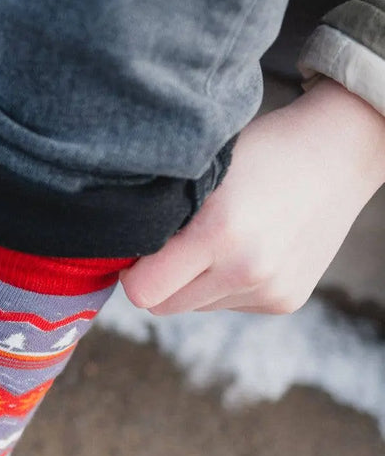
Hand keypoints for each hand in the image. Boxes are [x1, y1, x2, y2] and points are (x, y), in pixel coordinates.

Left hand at [121, 77, 384, 314]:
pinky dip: (225, 283)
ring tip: (217, 237)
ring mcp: (270, 291)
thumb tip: (114, 246)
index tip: (135, 247)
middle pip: (165, 306)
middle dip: (158, 279)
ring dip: (193, 282)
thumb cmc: (262, 149)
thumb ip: (163, 212)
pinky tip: (246, 245)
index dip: (131, 270)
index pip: (143, 291)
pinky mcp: (286, 301)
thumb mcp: (203, 169)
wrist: (339, 152)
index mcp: (219, 233)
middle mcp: (246, 271)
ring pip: (196, 306)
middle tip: (170, 241)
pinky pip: (229, 304)